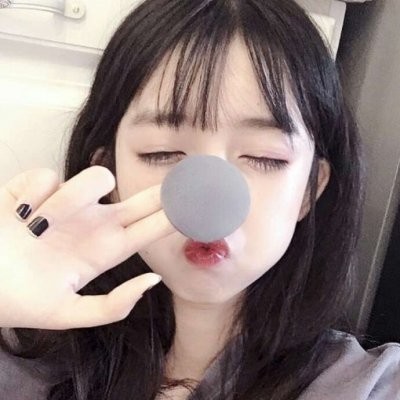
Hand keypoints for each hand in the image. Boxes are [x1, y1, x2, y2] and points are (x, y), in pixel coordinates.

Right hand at [0, 166, 174, 329]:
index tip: (197, 205)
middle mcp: (93, 222)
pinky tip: (18, 214)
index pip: (148, 229)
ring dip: (66, 202)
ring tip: (37, 227)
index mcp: (104, 249)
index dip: (172, 217)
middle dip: (158, 190)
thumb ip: (110, 307)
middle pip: (138, 198)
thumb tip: (153, 281)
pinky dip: (30, 195)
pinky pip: (48, 176)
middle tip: (181, 176)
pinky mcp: (38, 186)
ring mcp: (68, 202)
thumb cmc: (17, 298)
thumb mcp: (65, 313)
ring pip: (93, 180)